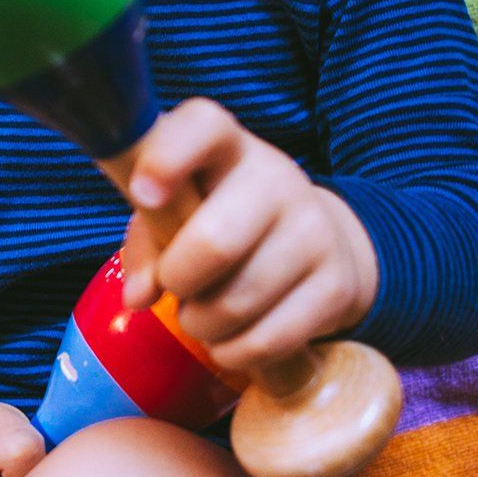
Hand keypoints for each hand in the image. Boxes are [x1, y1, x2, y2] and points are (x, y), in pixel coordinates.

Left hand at [119, 98, 378, 373]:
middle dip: (177, 278)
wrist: (317, 236)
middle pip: (215, 240)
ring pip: (236, 301)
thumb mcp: (178, 206)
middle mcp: (276, 177)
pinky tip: (228, 338)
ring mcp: (314, 230)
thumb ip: (148, 238)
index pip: (203, 125)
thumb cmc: (221, 213)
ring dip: (201, 322)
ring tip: (200, 312)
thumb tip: (140, 295)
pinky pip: (268, 339)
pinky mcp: (338, 286)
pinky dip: (234, 351)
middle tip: (174, 283)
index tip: (141, 194)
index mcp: (227, 143)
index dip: (168, 158)